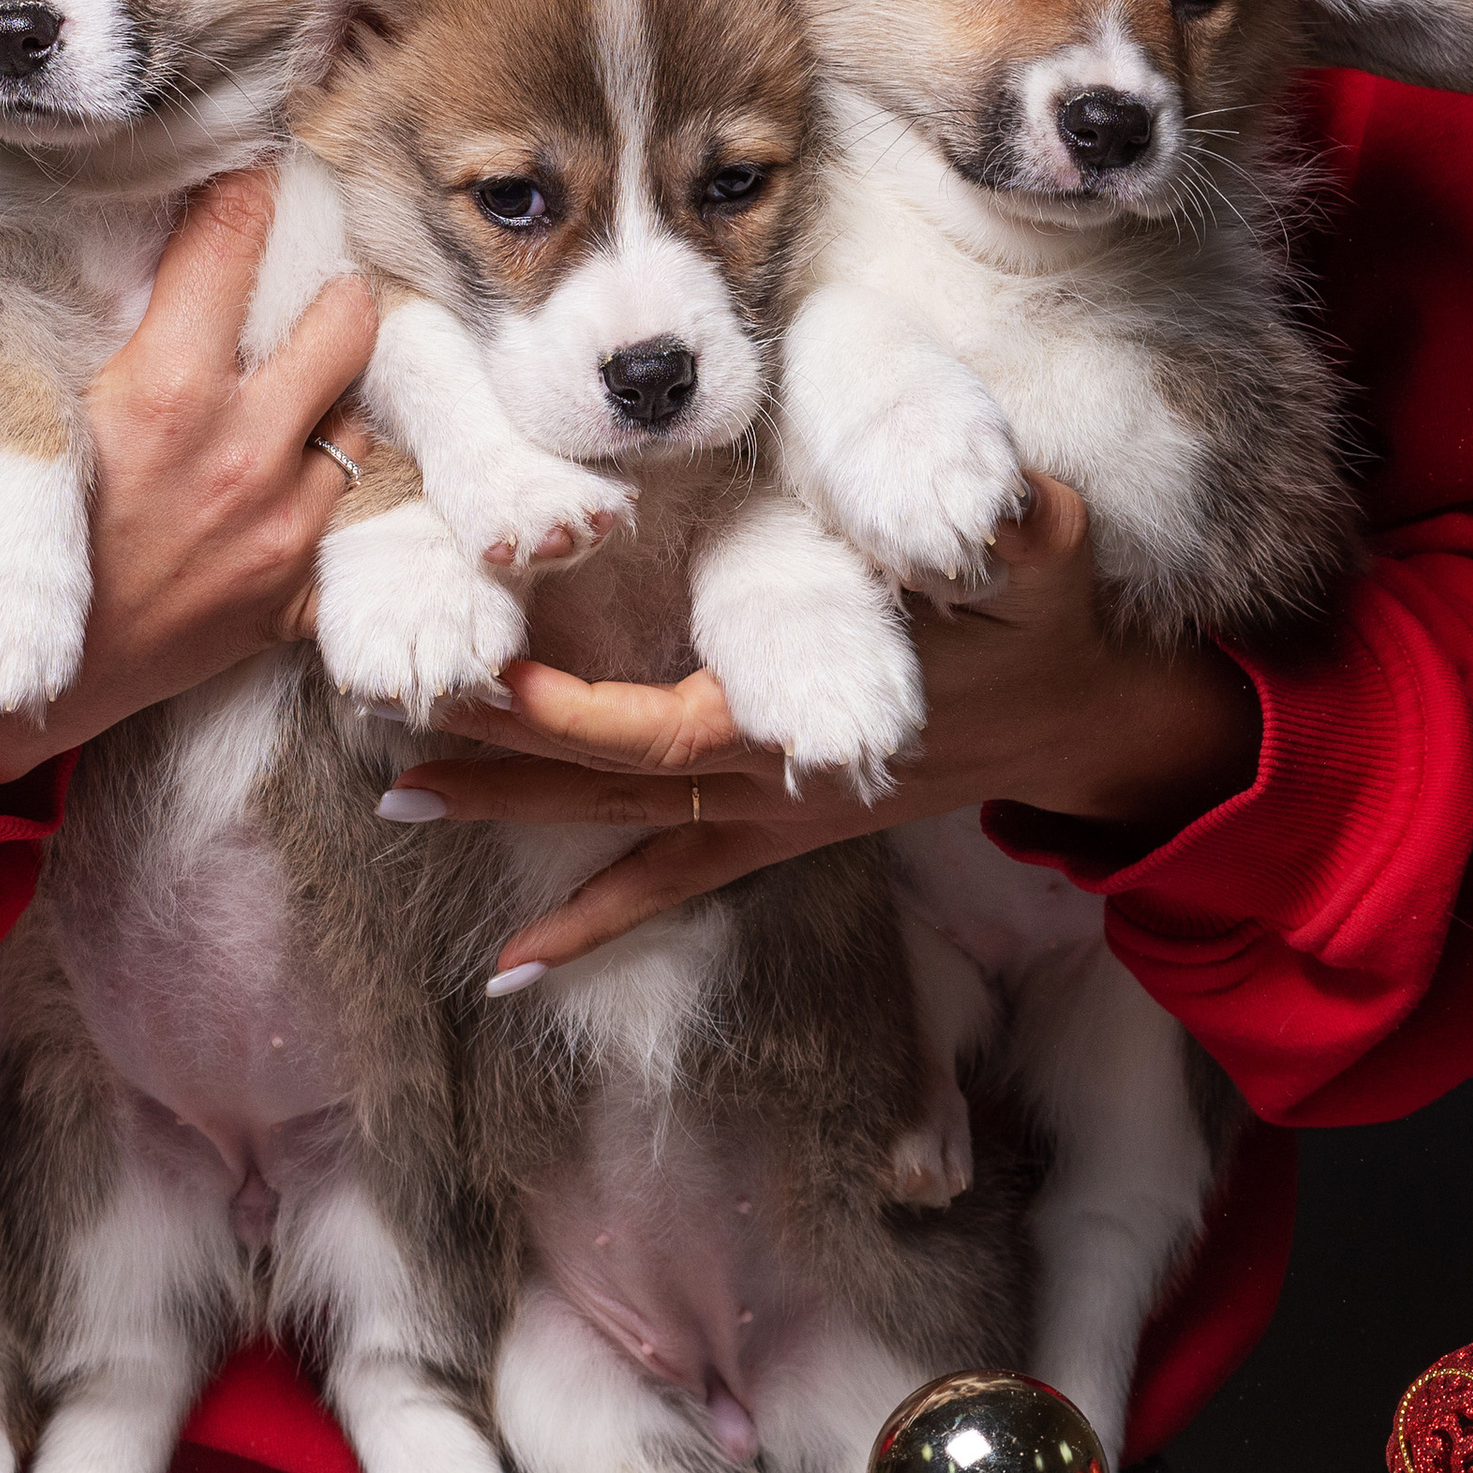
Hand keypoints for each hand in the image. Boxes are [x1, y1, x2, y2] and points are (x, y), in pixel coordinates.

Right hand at [0, 169, 374, 790]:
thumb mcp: (34, 404)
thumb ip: (105, 324)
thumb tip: (156, 233)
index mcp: (166, 391)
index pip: (235, 239)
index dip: (249, 187)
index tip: (255, 170)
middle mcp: (241, 454)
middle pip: (349, 319)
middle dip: (328, 294)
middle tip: (300, 293)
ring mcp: (279, 532)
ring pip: (359, 420)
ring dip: (331, 402)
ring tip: (294, 397)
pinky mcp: (291, 601)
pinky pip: (353, 525)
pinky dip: (331, 499)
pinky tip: (299, 486)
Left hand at [385, 475, 1261, 972]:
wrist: (1084, 715)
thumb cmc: (1050, 616)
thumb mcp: (1048, 554)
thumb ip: (1019, 527)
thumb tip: (1005, 503)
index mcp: (800, 713)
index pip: (656, 730)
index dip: (564, 720)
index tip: (477, 683)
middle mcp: (766, 777)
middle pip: (604, 779)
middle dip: (496, 762)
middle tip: (389, 741)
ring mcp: (767, 812)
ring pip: (617, 826)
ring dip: (512, 815)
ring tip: (399, 802)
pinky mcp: (774, 824)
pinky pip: (668, 883)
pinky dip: (589, 922)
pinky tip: (511, 969)